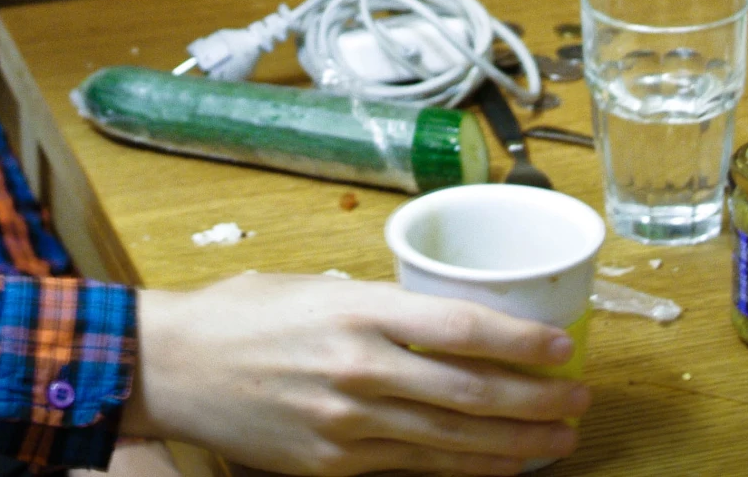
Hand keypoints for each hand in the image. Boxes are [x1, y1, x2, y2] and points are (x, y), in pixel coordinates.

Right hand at [124, 272, 585, 475]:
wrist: (168, 367)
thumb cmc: (237, 315)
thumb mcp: (313, 288)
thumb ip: (377, 306)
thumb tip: (438, 320)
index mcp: (359, 312)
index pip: (463, 329)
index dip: (523, 342)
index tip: (563, 347)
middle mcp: (359, 370)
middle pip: (471, 394)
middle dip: (537, 402)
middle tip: (579, 402)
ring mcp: (346, 425)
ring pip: (452, 442)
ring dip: (516, 444)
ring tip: (558, 441)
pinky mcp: (331, 464)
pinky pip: (413, 469)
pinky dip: (464, 469)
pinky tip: (499, 466)